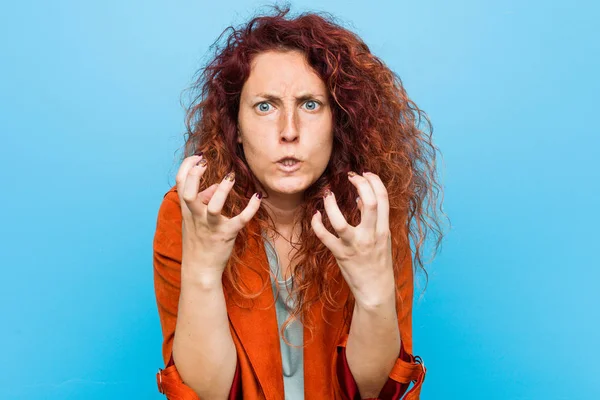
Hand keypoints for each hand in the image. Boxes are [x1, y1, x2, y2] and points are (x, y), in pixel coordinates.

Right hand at [175, 153, 261, 279]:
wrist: (200, 269)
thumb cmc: (198, 241)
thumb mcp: (195, 219)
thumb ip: (204, 199)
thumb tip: (217, 185)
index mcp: (187, 210)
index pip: (180, 183)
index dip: (187, 167)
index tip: (198, 156)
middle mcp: (196, 216)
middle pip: (188, 192)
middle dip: (195, 175)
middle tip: (205, 162)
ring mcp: (211, 226)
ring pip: (213, 206)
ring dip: (222, 190)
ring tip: (230, 177)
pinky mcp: (226, 235)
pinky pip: (240, 220)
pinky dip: (250, 209)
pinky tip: (257, 198)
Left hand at [311, 171, 394, 305]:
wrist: (376, 291)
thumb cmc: (378, 263)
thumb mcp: (382, 239)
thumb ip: (373, 218)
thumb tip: (361, 197)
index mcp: (383, 230)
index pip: (382, 199)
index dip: (374, 181)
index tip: (364, 174)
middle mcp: (371, 235)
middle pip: (369, 203)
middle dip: (359, 184)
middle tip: (349, 176)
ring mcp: (354, 245)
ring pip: (340, 221)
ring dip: (331, 205)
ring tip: (328, 194)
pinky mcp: (340, 254)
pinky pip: (325, 237)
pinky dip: (317, 224)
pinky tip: (315, 215)